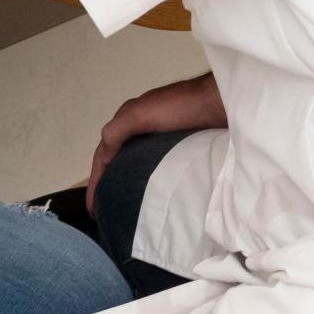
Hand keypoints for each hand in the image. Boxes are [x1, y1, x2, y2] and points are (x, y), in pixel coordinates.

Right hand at [88, 74, 226, 197]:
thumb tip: (103, 152)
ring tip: (124, 205)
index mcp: (129, 118)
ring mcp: (161, 136)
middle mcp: (142, 127)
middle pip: (117, 159)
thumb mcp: (141, 114)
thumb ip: (118, 129)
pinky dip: (147, 178)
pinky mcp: (179, 144)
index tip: (93, 209)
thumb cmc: (181, 106)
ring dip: (127, 181)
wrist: (220, 103)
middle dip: (107, 182)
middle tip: (105, 210)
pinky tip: (151, 192)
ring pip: (136, 162)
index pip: (103, 154)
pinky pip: (156, 165)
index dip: (95, 181)